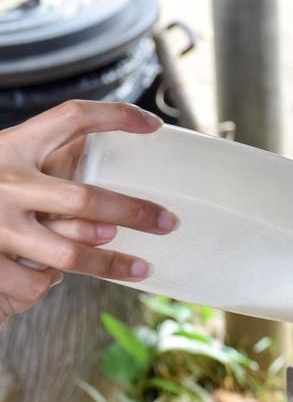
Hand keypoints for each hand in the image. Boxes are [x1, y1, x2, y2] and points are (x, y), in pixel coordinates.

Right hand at [0, 101, 177, 320]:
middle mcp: (6, 182)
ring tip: (139, 269)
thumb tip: (101, 162)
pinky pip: (34, 283)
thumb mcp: (7, 161)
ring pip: (69, 254)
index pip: (72, 116)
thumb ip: (44, 162)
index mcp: (12, 147)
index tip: (153, 125)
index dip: (116, 115)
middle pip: (86, 199)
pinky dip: (46, 286)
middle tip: (167, 222)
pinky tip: (50, 281)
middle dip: (134, 212)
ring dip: (108, 263)